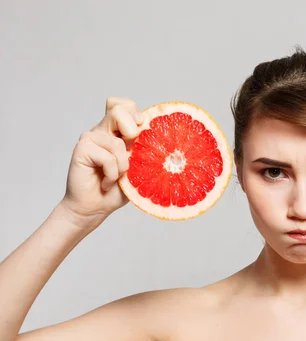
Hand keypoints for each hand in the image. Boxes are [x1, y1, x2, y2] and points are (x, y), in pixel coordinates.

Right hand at [60, 97, 143, 226]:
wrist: (95, 207)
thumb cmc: (117, 189)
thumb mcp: (138, 169)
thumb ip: (144, 152)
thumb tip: (161, 142)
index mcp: (117, 131)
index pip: (122, 104)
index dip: (133, 111)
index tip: (141, 127)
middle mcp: (103, 130)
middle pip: (118, 109)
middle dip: (131, 130)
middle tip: (131, 149)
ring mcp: (91, 138)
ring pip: (117, 142)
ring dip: (123, 166)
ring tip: (115, 178)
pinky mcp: (81, 149)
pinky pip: (107, 157)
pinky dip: (112, 174)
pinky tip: (105, 182)